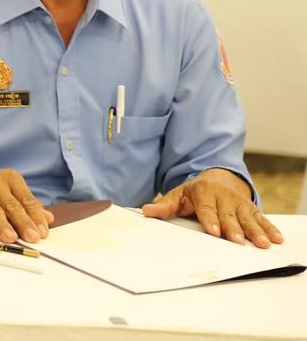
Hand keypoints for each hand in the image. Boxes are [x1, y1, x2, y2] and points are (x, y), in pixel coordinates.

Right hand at [0, 166, 53, 243]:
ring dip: (2, 225)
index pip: (27, 200)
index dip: (35, 217)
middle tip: (32, 237)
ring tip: (11, 238)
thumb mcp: (8, 190)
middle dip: (23, 223)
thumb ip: (27, 204)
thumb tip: (48, 218)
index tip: (42, 232)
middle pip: (12, 206)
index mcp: (10, 179)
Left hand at [142, 168, 282, 248]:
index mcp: (204, 192)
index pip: (207, 209)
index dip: (211, 220)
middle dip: (234, 229)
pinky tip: (276, 239)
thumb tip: (145, 211)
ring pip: (248, 218)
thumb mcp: (178, 195)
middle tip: (238, 241)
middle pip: (229, 216)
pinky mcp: (251, 208)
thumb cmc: (195, 192)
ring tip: (263, 243)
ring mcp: (239, 202)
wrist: (218, 177)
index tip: (214, 231)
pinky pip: (262, 218)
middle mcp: (224, 196)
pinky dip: (270, 228)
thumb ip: (164, 206)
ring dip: (256, 231)